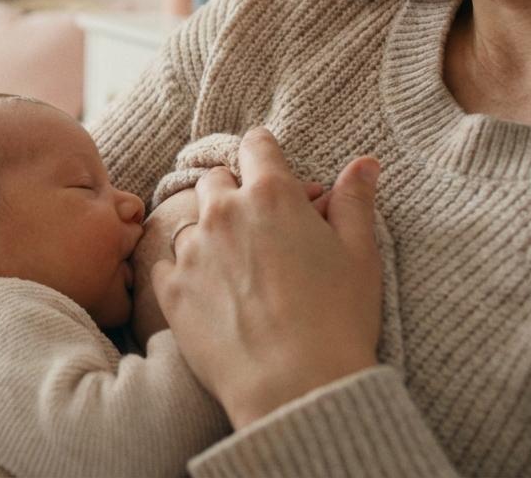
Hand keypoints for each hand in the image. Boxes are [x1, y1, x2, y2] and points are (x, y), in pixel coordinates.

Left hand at [152, 128, 382, 428]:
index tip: (267, 166)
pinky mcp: (170, 287)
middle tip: (255, 226)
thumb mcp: (360, 254)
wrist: (295, 385)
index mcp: (273, 195)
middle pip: (216, 181)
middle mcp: (225, 212)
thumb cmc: (338, 320)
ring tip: (235, 272)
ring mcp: (192, 249)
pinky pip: (166, 264)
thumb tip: (363, 163)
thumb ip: (355, 201)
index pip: (257, 146)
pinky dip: (183, 273)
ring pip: (190, 224)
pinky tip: (209, 296)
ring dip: (208, 237)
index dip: (264, 153)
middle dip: (233, 193)